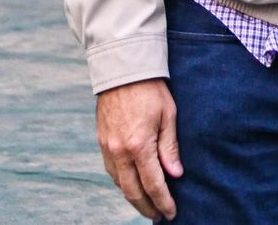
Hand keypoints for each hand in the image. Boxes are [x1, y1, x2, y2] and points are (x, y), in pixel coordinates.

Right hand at [96, 78, 182, 218]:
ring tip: (148, 203)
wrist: (122, 67)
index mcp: (139, 145)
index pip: (153, 184)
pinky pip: (111, 171)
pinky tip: (132, 184)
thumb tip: (176, 175)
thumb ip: (170, 147)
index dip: (163, 201)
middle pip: (133, 191)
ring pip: (119, 184)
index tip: (171, 213)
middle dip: (147, 207)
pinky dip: (122, 182)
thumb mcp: (168, 114)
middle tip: (159, 215)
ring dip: (133, 197)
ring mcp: (108, 147)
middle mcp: (120, 151)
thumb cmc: (150, 88)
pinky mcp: (102, 141)